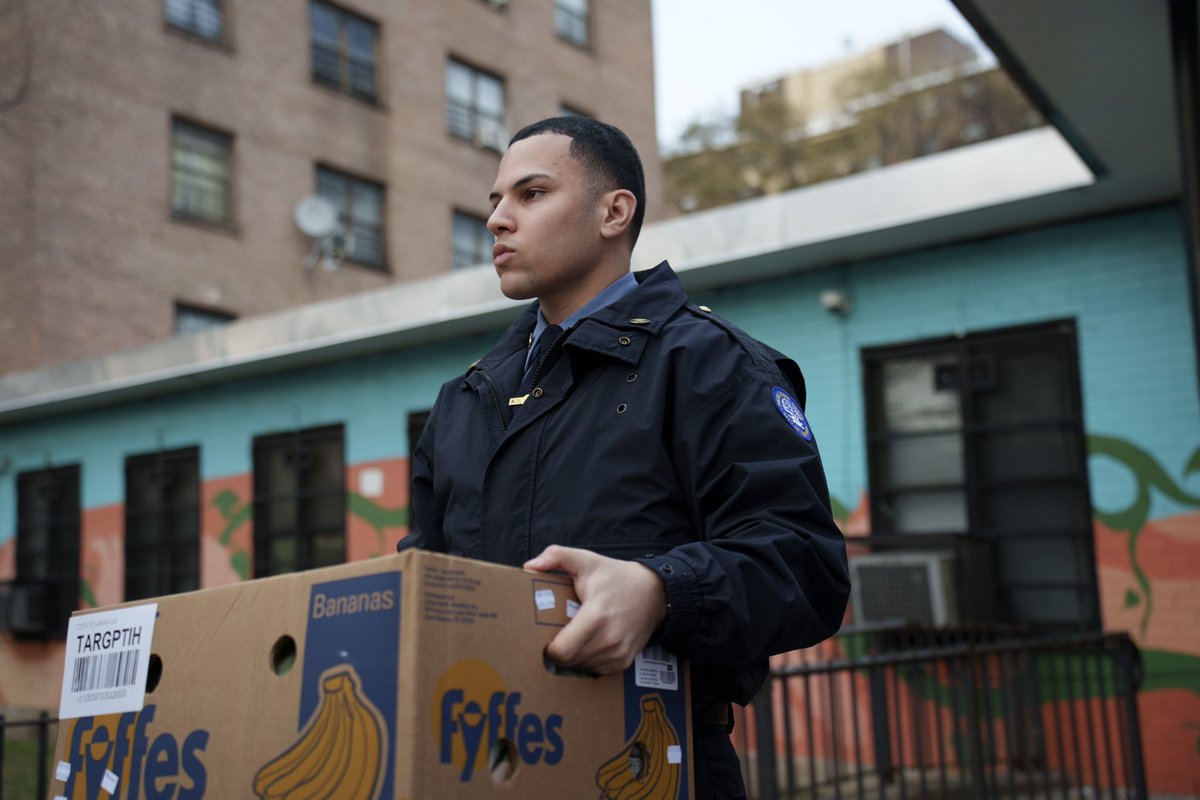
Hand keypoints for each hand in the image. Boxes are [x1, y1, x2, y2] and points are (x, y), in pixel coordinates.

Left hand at [524, 545, 667, 674]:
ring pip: (581, 667)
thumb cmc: (616, 577)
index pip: (562, 651)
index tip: (543, 636)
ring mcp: (618, 653)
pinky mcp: (624, 662)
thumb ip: (556, 556)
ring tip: (572, 638)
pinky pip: (595, 670)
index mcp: (596, 615)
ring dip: (572, 657)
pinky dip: (587, 661)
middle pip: (568, 661)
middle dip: (557, 651)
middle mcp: (609, 639)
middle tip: (554, 636)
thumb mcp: (586, 560)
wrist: (655, 593)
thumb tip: (529, 566)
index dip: (548, 648)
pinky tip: (587, 643)